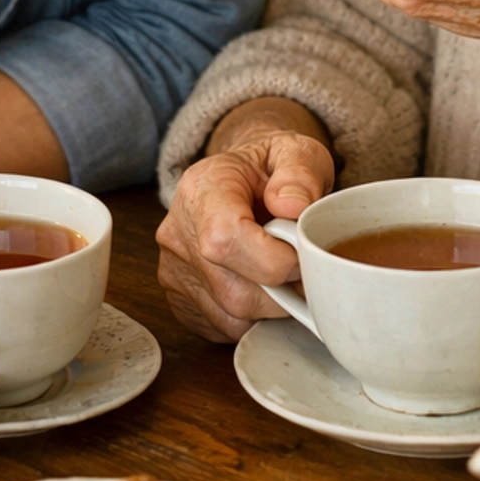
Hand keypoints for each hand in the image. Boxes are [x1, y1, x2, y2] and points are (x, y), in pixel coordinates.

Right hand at [157, 129, 332, 342]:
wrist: (242, 179)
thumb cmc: (270, 168)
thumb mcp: (295, 152)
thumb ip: (300, 173)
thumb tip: (293, 206)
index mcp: (202, 190)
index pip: (225, 240)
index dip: (275, 260)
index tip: (302, 252)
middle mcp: (178, 233)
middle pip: (233, 290)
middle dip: (283, 290)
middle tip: (305, 268)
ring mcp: (174, 270)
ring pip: (231, 317)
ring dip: (271, 308)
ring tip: (286, 273)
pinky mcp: (180, 299)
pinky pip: (223, 328)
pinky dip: (253, 317)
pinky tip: (265, 285)